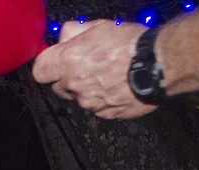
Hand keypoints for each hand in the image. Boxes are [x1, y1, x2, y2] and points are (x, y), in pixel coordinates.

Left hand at [32, 19, 157, 119]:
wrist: (159, 65)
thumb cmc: (132, 45)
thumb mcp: (99, 26)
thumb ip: (75, 31)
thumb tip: (64, 36)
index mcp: (70, 61)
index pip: (40, 71)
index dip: (47, 65)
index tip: (55, 62)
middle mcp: (76, 85)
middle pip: (58, 87)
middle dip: (68, 78)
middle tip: (87, 65)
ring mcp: (90, 103)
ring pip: (79, 98)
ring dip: (87, 89)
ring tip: (108, 74)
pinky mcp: (106, 114)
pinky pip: (97, 108)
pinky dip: (103, 99)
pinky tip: (118, 86)